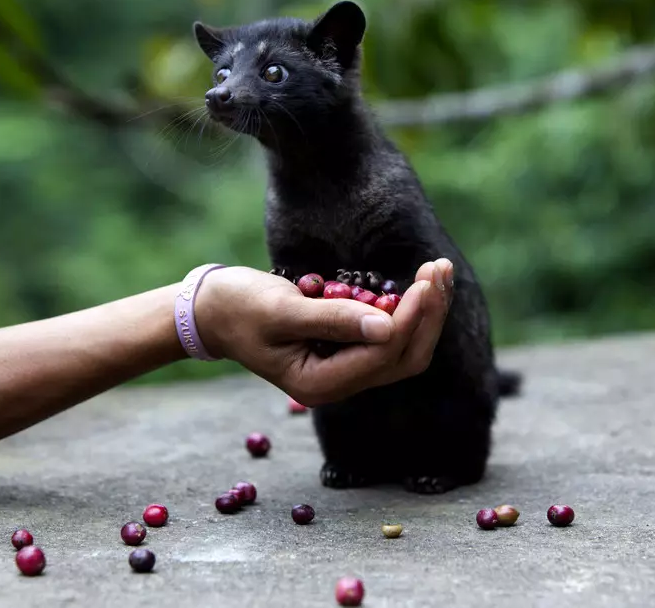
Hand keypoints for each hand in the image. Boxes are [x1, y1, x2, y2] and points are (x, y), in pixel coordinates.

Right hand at [195, 259, 453, 404]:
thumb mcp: (281, 311)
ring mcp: (345, 367)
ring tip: (437, 270)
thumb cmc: (239, 308)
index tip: (424, 280)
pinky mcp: (347, 348)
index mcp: (321, 384)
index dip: (409, 318)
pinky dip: (408, 309)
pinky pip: (389, 335)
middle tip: (439, 269)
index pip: (382, 355)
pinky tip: (419, 282)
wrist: (215, 310)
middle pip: (404, 357)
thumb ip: (333, 320)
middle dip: (428, 315)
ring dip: (425, 311)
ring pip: (403, 347)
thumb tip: (386, 327)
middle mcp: (339, 382)